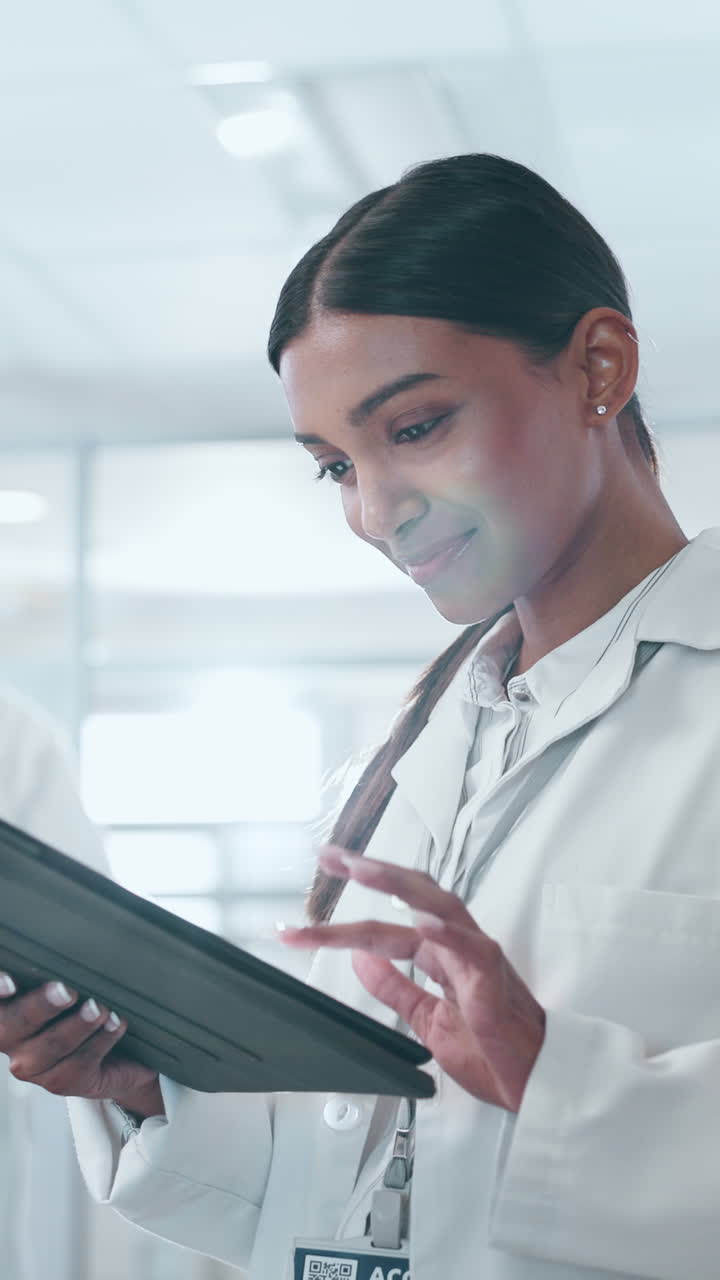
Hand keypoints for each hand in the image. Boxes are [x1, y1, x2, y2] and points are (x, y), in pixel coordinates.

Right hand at [0, 975, 163, 1117]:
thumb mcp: (62, 980)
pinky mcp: (62, 1081)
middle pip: (12, 1026)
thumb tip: (54, 934)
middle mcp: (10, 1039)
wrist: (115, 1049)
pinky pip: (79, 1063)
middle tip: (66, 991)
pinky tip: (115, 1023)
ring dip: (77, 1025)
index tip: (10, 982)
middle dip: (40, 1007)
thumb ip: (48, 968)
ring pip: (50, 1047)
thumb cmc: (80, 1001)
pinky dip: (100, 1040)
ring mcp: (33, 1065)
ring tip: (98, 1008)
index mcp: (5, 1010)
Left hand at [279, 847, 545, 1112]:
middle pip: (408, 894)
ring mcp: (475, 955)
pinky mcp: (493, 977)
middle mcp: (455, 943)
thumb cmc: (493, 1050)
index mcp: (439, 954)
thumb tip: (358, 959)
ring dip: (395, 883)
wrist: (534, 1085)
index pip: (382, 929)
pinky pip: (469, 946)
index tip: (298, 925)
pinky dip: (444, 930)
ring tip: (360, 868)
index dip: (339, 927)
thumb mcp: (427, 1019)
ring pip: (435, 904)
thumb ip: (395, 987)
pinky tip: (419, 919)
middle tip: (329, 856)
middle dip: (368, 871)